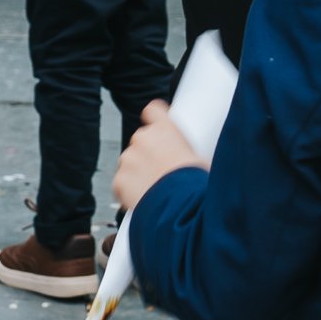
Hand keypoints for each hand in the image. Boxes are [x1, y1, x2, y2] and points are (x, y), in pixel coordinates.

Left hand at [112, 97, 205, 215]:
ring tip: (156, 189)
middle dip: (148, 154)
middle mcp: (144, 138)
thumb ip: (186, 151)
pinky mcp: (119, 179)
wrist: (182, 209)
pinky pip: (122, 184)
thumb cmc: (196, 185)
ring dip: (138, 173)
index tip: (154, 126)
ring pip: (130, 163)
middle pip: (141, 141)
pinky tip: (146, 199)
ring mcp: (129, 158)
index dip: (153, 119)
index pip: (153, 111)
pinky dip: (129, 192)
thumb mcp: (201, 160)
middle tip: (162, 172)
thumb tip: (191, 160)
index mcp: (166, 129)